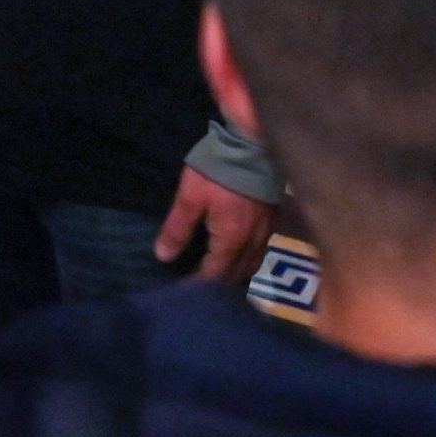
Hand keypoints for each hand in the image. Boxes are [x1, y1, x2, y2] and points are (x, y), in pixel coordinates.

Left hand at [155, 166, 274, 285]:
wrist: (250, 143)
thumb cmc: (216, 170)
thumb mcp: (189, 197)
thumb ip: (177, 228)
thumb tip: (163, 257)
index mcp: (231, 240)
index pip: (215, 275)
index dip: (199, 286)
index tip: (183, 293)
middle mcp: (253, 243)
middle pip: (236, 275)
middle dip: (217, 284)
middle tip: (197, 288)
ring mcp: (267, 232)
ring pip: (252, 265)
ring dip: (234, 275)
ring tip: (216, 277)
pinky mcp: (273, 220)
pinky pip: (260, 251)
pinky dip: (246, 260)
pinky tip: (236, 255)